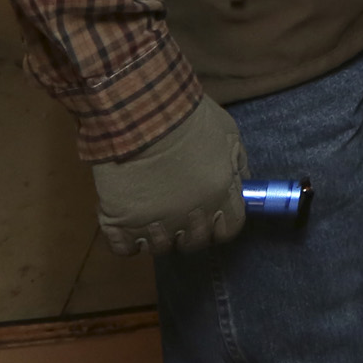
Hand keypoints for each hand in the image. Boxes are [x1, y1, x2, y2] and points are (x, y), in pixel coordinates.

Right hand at [93, 97, 247, 255]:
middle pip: (194, 242)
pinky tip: (127, 226)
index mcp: (220, 196)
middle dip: (190, 231)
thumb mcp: (229, 135)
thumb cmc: (189, 116)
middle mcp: (191, 217)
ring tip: (151, 216)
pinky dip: (126, 242)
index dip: (220, 225)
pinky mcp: (120, 221)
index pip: (228, 230)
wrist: (141, 113)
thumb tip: (242, 187)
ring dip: (158, 235)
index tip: (212, 216)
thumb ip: (237, 166)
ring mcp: (154, 223)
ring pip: (160, 248)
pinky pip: (124, 249)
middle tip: (178, 212)